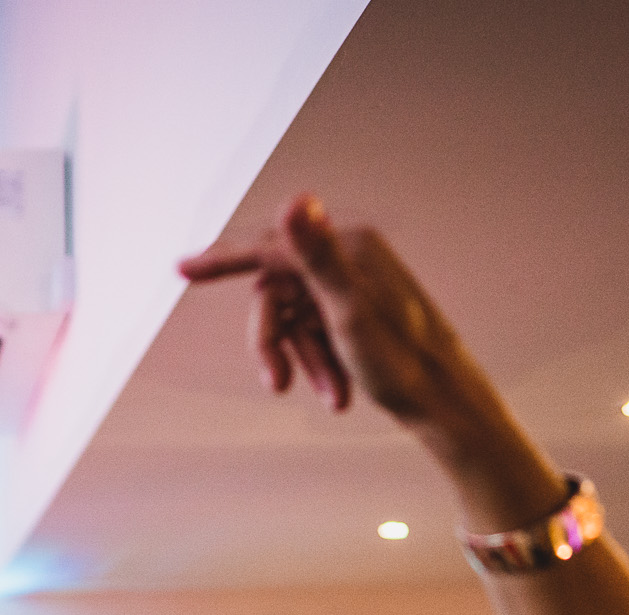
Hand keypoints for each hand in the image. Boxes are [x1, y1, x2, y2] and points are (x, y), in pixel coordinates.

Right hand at [178, 194, 568, 533]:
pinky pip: (317, 334)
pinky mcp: (360, 313)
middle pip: (277, 294)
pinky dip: (321, 365)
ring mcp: (354, 287)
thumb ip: (317, 254)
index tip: (181, 269)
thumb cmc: (402, 361)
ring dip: (303, 361)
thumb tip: (295, 200)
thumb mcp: (348, 310)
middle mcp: (350, 259)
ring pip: (296, 321)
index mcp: (346, 247)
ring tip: (331, 396)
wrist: (447, 401)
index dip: (221, 261)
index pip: (268, 249)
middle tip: (277, 383)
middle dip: (273, 342)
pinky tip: (339, 393)